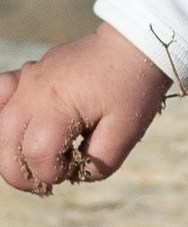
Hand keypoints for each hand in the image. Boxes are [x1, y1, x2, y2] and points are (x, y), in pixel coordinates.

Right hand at [0, 29, 173, 195]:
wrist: (135, 43)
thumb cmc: (133, 86)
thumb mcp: (126, 132)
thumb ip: (100, 162)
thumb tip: (76, 174)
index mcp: (58, 105)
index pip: (36, 155)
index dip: (51, 174)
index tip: (72, 173)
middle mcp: (33, 91)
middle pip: (6, 145)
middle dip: (22, 175)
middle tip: (47, 184)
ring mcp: (27, 80)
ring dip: (8, 153)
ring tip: (31, 164)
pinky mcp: (28, 74)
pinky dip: (0, 117)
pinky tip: (16, 132)